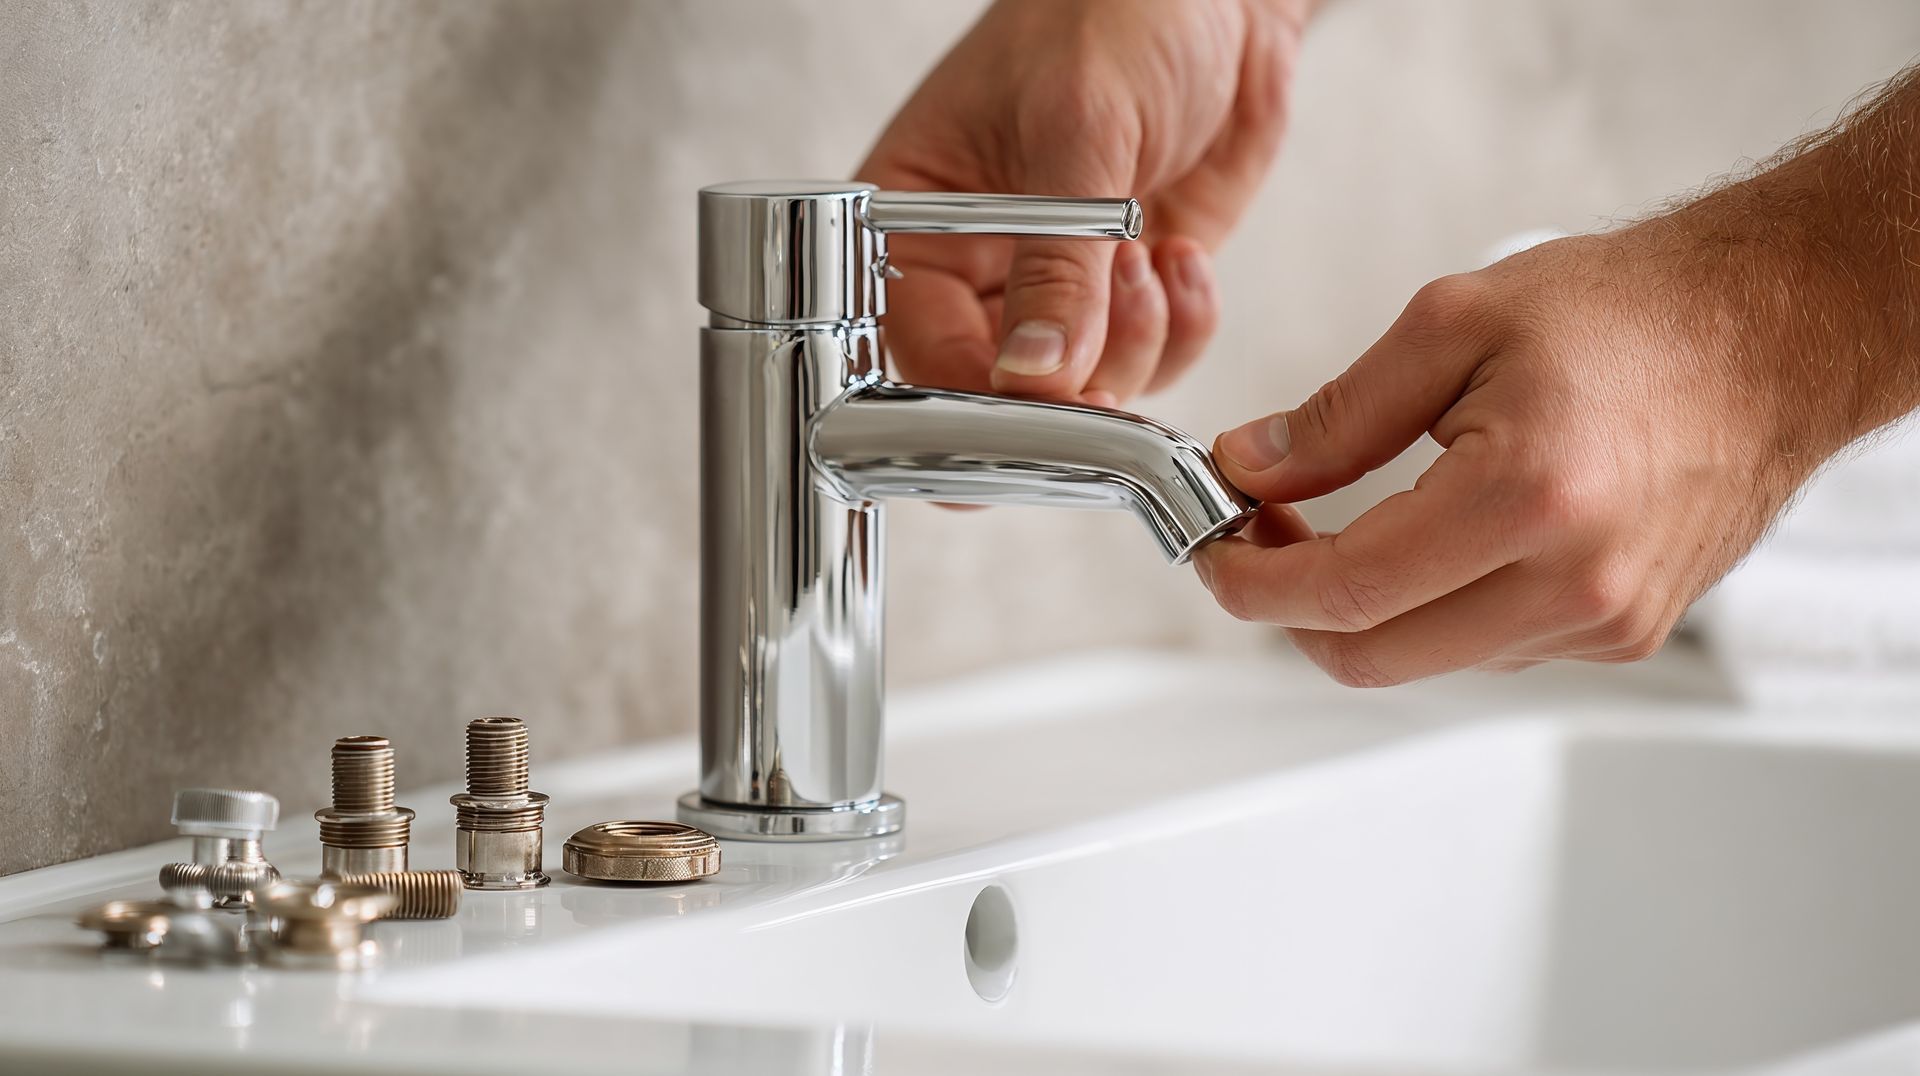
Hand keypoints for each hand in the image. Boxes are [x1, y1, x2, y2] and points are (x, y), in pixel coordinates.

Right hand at [857, 0, 1307, 406]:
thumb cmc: (1113, 14)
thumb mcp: (1078, 131)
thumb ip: (1057, 265)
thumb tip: (1033, 374)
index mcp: (917, 219)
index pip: (917, 345)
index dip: (977, 389)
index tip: (1042, 396)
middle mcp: (978, 264)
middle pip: (997, 390)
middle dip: (1069, 377)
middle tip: (1115, 316)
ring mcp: (1057, 286)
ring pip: (1081, 389)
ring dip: (1134, 345)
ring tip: (1146, 253)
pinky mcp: (1128, 292)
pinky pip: (1151, 360)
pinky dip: (1181, 327)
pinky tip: (1179, 253)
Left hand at [1192, 229, 1848, 686]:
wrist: (1769, 334)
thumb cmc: (1633, 314)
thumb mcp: (1454, 325)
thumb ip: (1337, 415)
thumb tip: (1250, 469)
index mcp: (1525, 500)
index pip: (1346, 591)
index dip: (1256, 584)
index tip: (1216, 553)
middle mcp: (1573, 584)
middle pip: (1372, 656)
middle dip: (1291, 609)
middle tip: (1262, 538)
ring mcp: (1605, 622)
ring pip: (1425, 659)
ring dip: (1364, 609)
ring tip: (1344, 523)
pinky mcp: (1624, 633)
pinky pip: (1487, 649)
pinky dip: (1433, 609)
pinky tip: (1431, 539)